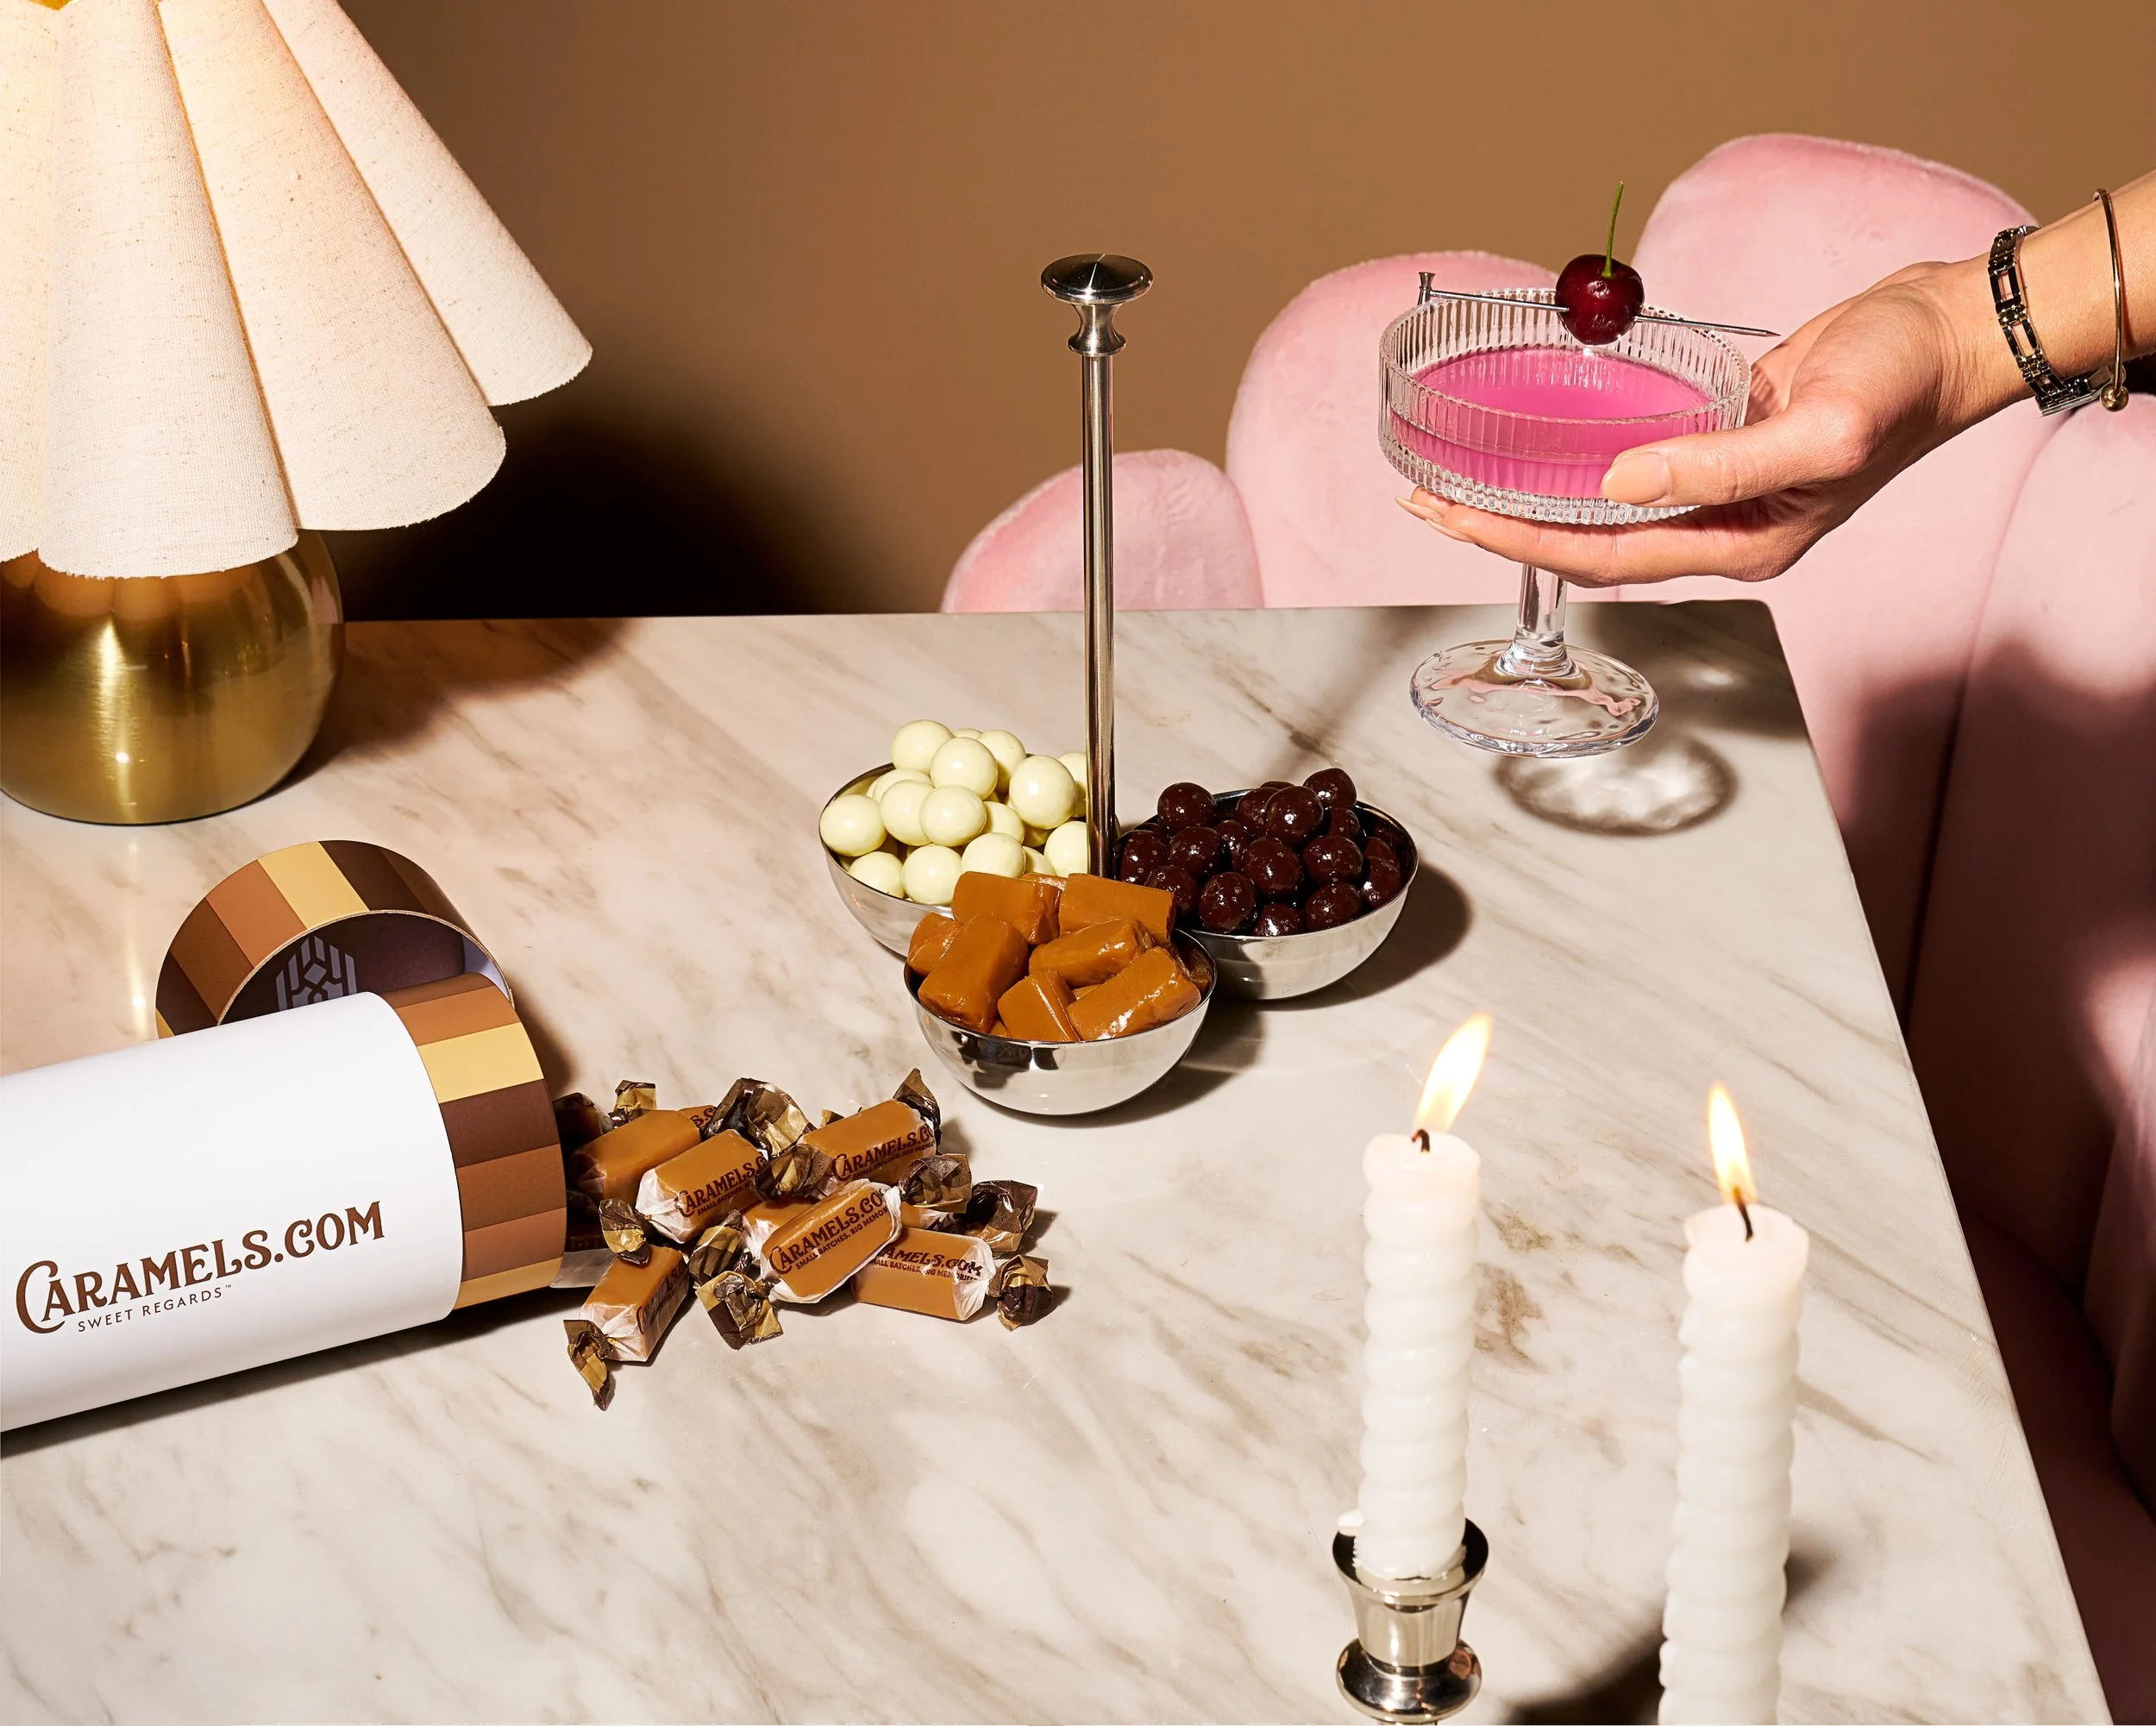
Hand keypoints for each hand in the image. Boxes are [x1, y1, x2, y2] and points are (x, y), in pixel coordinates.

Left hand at [1399, 259, 2021, 586]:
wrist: (1945, 332)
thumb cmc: (1903, 382)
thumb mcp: (1819, 427)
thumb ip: (1721, 465)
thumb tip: (1617, 485)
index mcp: (1739, 545)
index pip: (1602, 557)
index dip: (1521, 544)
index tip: (1454, 521)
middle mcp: (1718, 528)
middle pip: (1586, 541)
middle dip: (1503, 527)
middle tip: (1425, 502)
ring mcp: (1715, 487)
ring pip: (1601, 503)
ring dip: (1529, 493)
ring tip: (1457, 478)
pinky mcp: (1716, 440)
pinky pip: (1629, 458)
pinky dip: (1575, 454)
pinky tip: (1532, 440)